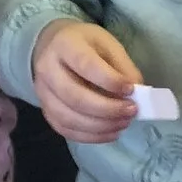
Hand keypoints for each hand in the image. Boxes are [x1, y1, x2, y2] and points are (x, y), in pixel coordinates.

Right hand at [30, 21, 140, 144]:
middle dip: (107, 109)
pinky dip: (91, 136)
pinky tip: (111, 133)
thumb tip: (138, 94)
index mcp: (64, 45)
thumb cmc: (85, 45)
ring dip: (100, 126)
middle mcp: (47, 69)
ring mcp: (43, 93)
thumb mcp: (108, 45)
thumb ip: (124, 68)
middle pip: (75, 97)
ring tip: (123, 123)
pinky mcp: (46, 111)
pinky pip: (66, 130)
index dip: (110, 81)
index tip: (131, 90)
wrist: (53, 48)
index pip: (86, 65)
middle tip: (131, 111)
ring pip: (69, 118)